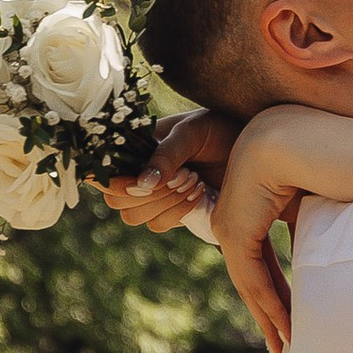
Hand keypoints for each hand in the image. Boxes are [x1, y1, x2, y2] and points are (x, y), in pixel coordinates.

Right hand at [102, 111, 231, 231]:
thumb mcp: (191, 132)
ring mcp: (154, 195)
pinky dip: (177, 213)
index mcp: (135, 148)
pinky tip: (199, 193)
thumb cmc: (217, 128)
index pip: (103, 170)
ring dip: (163, 203)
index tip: (138, 180)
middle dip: (144, 193)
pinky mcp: (172, 211)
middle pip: (115, 200)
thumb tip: (141, 184)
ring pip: (134, 217)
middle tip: (180, 176)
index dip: (113, 179)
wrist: (248, 146)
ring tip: (193, 180)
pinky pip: (158, 224)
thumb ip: (167, 155)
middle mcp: (139, 173)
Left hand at [211, 127, 305, 352]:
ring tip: (285, 345)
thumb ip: (305, 227)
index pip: (258, 258)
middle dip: (268, 311)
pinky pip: (251, 276)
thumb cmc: (321, 158)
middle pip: (250, 273)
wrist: (303, 136)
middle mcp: (232, 213)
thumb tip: (315, 255)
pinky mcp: (234, 231)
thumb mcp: (310, 200)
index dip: (274, 291)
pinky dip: (268, 304)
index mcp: (250, 200)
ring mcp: (229, 222)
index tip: (289, 318)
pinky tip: (284, 327)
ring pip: (248, 280)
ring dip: (268, 317)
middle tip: (282, 343)